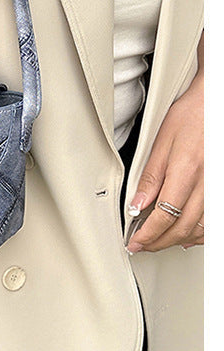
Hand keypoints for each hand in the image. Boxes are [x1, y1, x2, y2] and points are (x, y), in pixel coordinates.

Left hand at [126, 76, 203, 252]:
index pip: (164, 216)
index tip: (134, 242)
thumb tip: (137, 204)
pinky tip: (186, 234)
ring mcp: (218, 189)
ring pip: (200, 229)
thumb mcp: (161, 142)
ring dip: (177, 241)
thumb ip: (150, 177)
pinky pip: (214, 223)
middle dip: (159, 242)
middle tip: (142, 246)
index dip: (147, 234)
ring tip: (158, 241)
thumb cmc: (192, 116)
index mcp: (186, 171)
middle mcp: (207, 184)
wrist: (216, 105)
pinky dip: (198, 234)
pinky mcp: (222, 190)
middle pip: (182, 228)